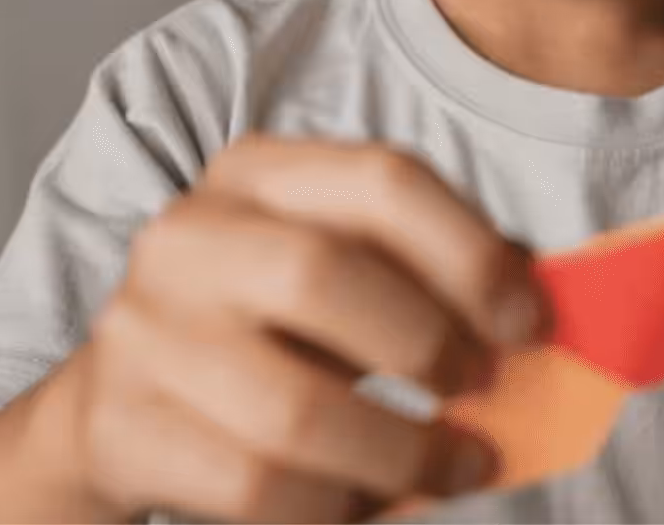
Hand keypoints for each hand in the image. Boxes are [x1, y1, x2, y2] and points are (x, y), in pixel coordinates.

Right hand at [34, 135, 548, 521]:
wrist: (117, 407)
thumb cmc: (269, 331)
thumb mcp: (344, 272)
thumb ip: (431, 272)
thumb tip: (546, 301)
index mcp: (256, 172)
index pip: (384, 180)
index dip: (473, 254)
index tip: (530, 325)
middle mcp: (188, 237)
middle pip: (325, 276)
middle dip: (428, 344)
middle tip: (483, 389)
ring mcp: (141, 334)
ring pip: (294, 410)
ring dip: (402, 453)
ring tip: (456, 466)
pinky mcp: (121, 430)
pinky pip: (256, 489)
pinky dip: (335, 508)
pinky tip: (366, 501)